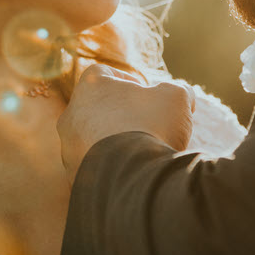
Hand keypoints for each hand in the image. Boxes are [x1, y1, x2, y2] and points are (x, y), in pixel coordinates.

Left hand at [57, 64, 195, 182]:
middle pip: (98, 108)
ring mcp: (69, 150)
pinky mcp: (74, 178)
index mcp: (90, 87)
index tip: (148, 96)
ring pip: (93, 139)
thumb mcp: (176, 98)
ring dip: (114, 142)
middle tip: (148, 126)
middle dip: (122, 115)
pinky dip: (111, 168)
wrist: (135, 180)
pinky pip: (94, 168)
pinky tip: (133, 173)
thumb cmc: (153, 127)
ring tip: (142, 153)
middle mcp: (71, 115)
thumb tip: (185, 96)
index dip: (129, 82)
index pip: (105, 73)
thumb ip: (178, 90)